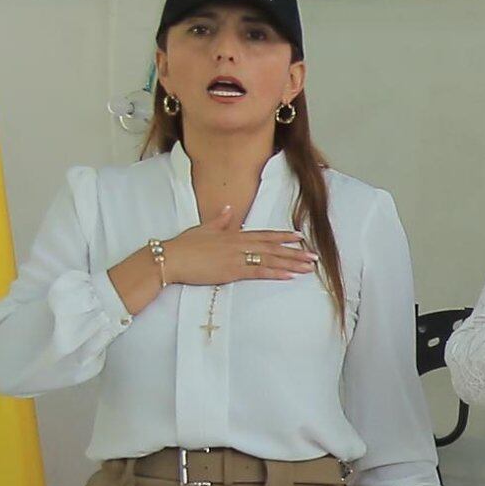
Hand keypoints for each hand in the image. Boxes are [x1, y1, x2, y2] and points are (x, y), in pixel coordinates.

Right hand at [158, 216, 317, 288]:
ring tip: (308, 267)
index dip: (283, 236)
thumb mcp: (203, 229)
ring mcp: (237, 257)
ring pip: (270, 260)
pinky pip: (258, 272)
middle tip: (314, 256)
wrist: (171, 258)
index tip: (299, 237)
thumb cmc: (184, 246)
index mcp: (233, 234)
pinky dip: (275, 273)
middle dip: (295, 252)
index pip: (264, 235)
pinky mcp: (232, 271)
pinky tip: (290, 275)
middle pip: (273, 247)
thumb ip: (219, 220)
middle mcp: (239, 244)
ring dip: (291, 263)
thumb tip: (228, 209)